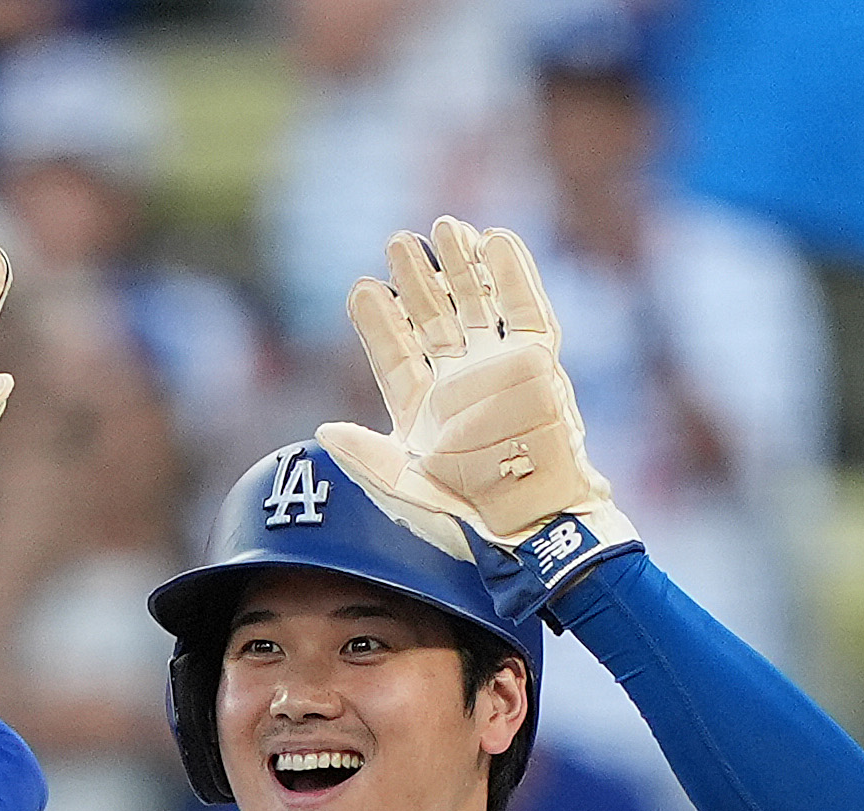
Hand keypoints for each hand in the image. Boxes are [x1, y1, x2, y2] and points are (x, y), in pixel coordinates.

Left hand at [315, 218, 639, 620]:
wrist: (532, 529)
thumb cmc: (466, 521)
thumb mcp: (404, 492)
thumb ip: (367, 459)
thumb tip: (324, 432)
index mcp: (422, 416)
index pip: (395, 358)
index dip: (378, 324)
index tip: (361, 288)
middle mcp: (460, 388)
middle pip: (435, 322)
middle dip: (418, 282)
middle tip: (398, 240)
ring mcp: (499, 375)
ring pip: (478, 308)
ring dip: (462, 268)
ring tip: (445, 227)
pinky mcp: (540, 368)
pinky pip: (529, 314)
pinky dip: (515, 277)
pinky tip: (497, 240)